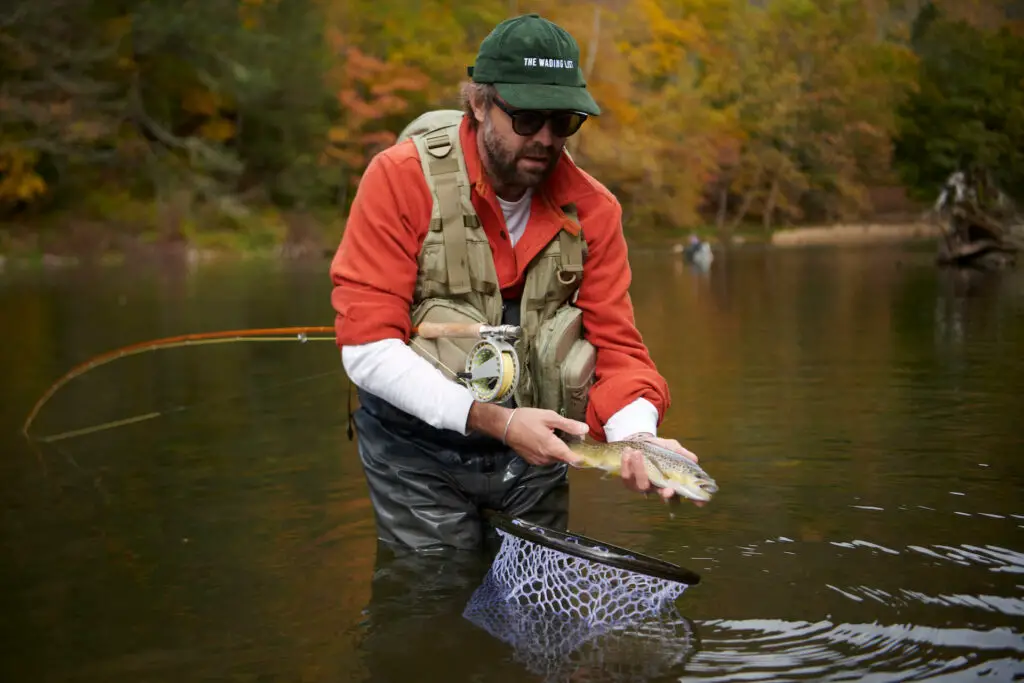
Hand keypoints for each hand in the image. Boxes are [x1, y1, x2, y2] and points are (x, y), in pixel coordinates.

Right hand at [467, 403, 586, 466]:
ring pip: (556, 458)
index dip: (584, 459)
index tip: (591, 455)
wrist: (504, 425)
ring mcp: (539, 461)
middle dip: (570, 449)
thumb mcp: (549, 417)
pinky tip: (545, 439)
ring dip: (559, 450)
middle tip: (572, 434)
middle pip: (565, 458)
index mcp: (553, 448)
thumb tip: (585, 430)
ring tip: (556, 435)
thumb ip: (568, 425)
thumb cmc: (527, 419)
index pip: (574, 460)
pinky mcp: (532, 461)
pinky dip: (550, 451)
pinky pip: (547, 458)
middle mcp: (547, 458)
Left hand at [618, 433, 705, 506]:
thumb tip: (694, 460)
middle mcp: (657, 487)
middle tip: (669, 490)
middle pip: (662, 494)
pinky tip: (628, 453)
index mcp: (670, 481)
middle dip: (665, 493)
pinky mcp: (629, 481)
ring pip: (642, 485)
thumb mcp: (672, 447)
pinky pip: (626, 477)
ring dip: (639, 470)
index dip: (693, 499)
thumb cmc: (658, 448)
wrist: (639, 442)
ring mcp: (642, 485)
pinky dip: (626, 465)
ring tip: (637, 453)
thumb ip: (682, 454)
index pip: (685, 492)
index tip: (701, 503)